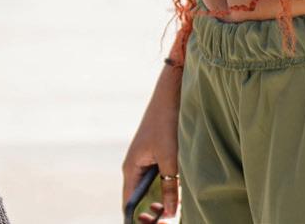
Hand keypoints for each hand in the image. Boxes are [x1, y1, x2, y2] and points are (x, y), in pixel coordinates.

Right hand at [122, 66, 181, 223]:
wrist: (170, 94)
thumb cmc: (166, 123)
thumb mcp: (171, 159)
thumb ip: (170, 188)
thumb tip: (171, 214)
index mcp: (131, 168)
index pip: (128, 204)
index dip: (138, 220)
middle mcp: (134, 167)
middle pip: (137, 200)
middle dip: (149, 214)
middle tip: (166, 223)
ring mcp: (144, 161)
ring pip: (148, 191)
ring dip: (158, 204)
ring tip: (172, 214)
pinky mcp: (154, 156)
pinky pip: (155, 180)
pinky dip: (163, 191)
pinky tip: (176, 197)